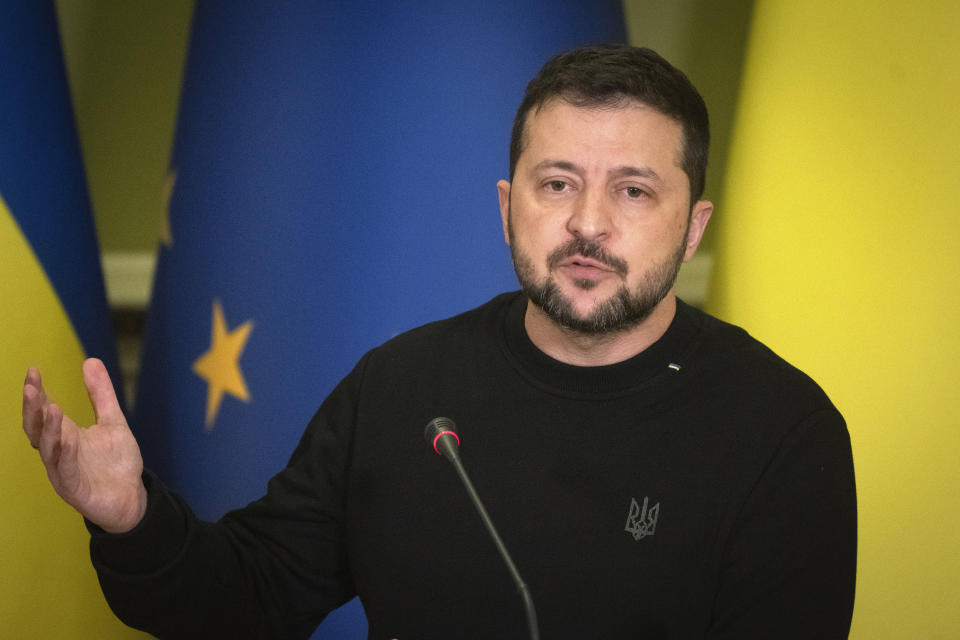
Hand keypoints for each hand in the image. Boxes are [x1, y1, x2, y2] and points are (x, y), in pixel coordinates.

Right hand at [22, 358, 146, 532]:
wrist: (132, 496)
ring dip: (48, 429)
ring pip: (48, 449)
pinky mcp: (74, 489)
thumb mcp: (113, 421)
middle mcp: (58, 452)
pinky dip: (65, 454)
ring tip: (50, 407)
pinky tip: (68, 438)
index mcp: (64, 435)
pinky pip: (65, 470)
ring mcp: (63, 471)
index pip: (43, 411)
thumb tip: (90, 360)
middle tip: (30, 387)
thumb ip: (101, 395)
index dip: (37, 393)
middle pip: (36, 429)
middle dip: (32, 408)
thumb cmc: (117, 461)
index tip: (33, 371)